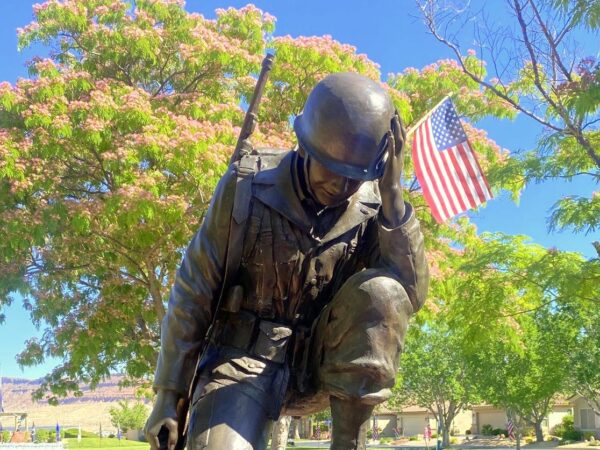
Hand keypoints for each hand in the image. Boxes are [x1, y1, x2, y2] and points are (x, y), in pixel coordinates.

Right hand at [144, 390, 179, 449]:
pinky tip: (169, 433)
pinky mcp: (150, 425)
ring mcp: (147, 429)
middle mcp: (146, 432)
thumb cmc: (170, 410)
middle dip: (164, 446)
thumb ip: (173, 437)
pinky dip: (161, 437)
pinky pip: (155, 435)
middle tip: (173, 443)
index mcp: (150, 433)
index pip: (156, 449)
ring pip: (155, 441)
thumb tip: (172, 448)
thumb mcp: (174, 424)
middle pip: (155, 446)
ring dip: (163, 441)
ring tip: (172, 439)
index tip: (173, 447)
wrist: (165, 397)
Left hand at [379, 112, 406, 226]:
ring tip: (394, 118)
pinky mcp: (393, 163)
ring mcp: (397, 158)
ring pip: (400, 140)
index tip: (395, 112)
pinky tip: (389, 134)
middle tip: (396, 109)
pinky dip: (391, 142)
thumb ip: (383, 155)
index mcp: (398, 152)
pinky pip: (392, 150)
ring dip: (397, 128)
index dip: (399, 124)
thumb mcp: (385, 163)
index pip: (401, 135)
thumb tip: (376, 149)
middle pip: (402, 134)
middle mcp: (400, 153)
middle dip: (399, 122)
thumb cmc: (386, 178)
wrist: (390, 190)